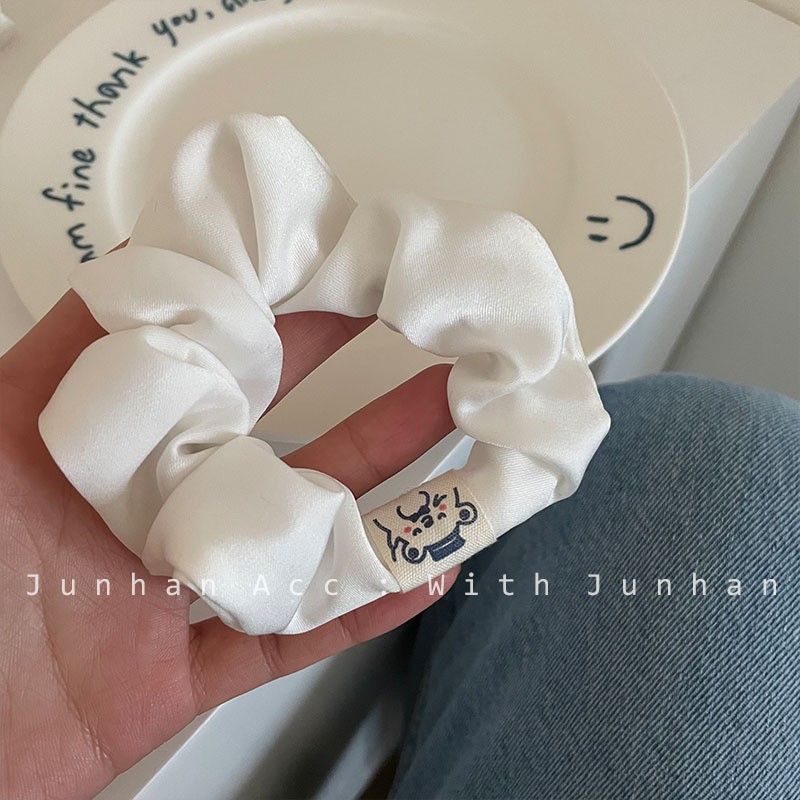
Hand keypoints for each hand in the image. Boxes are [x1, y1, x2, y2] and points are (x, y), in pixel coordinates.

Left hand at [0, 289, 456, 799]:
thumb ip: (68, 348)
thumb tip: (145, 256)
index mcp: (118, 443)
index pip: (222, 361)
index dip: (290, 313)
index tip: (352, 271)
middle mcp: (162, 504)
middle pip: (287, 437)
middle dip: (364, 388)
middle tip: (434, 338)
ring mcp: (187, 584)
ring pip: (308, 526)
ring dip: (390, 482)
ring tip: (457, 428)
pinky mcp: (194, 668)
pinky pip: (293, 632)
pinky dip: (364, 605)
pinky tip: (427, 569)